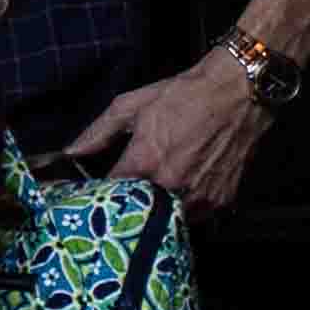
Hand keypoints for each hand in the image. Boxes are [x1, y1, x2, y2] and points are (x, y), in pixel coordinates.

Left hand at [62, 49, 272, 215]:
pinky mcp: (220, 201)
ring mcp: (199, 196)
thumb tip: (70, 153)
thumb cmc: (183, 95)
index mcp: (145, 161)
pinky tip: (178, 192)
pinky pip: (193, 216)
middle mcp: (172, 184)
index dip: (99, 192)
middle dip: (126, 203)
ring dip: (155, 208)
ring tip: (152, 192)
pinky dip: (183, 208)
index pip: (109, 192)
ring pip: (166, 216)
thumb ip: (98, 132)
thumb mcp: (131, 105)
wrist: (239, 92)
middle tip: (122, 194)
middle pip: (137, 209)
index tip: (93, 191)